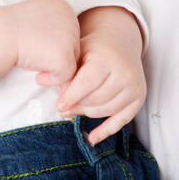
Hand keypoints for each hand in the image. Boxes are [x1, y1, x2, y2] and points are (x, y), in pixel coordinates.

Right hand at [9, 0, 80, 85]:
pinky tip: (34, 71)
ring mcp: (69, 35)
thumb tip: (60, 50)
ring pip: (70, 62)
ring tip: (31, 57)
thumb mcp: (34, 23)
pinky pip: (65, 76)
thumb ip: (50, 31)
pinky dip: (50, 79)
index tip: (30, 40)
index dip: (47, 44)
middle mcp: (70, 17)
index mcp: (62, 6)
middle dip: (51, 56)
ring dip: (50, 66)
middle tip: (30, 51)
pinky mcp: (64, 54)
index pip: (66, 35)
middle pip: (72, 48)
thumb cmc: (7, 32)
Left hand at [45, 6, 145, 142]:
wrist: (120, 41)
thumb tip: (39, 80)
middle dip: (78, 105)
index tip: (59, 105)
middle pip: (96, 99)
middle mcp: (125, 73)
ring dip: (87, 113)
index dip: (72, 96)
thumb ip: (62, 67)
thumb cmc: (95, 47)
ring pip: (105, 110)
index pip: (88, 83)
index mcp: (108, 59)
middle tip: (64, 106)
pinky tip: (92, 138)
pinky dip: (106, 130)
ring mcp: (134, 87)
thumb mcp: (78, 50)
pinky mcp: (138, 99)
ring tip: (74, 109)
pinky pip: (121, 120)